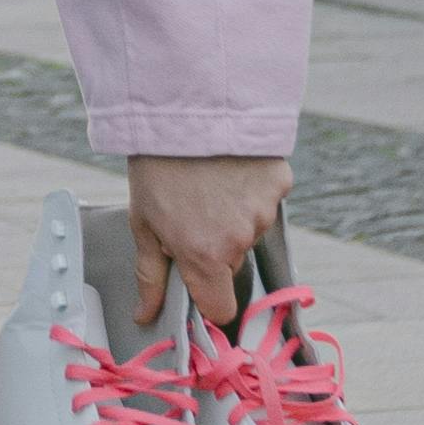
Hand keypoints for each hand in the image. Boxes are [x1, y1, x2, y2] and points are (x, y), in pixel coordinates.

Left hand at [129, 153, 287, 346]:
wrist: (185, 108)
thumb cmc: (158, 167)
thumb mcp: (143, 223)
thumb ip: (150, 275)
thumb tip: (145, 315)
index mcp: (204, 256)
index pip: (221, 308)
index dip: (210, 299)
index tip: (199, 282)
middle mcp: (239, 239)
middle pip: (233, 263)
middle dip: (215, 247)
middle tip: (192, 212)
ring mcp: (263, 211)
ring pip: (250, 230)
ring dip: (234, 216)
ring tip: (210, 184)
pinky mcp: (280, 184)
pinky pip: (267, 200)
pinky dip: (252, 190)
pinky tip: (231, 169)